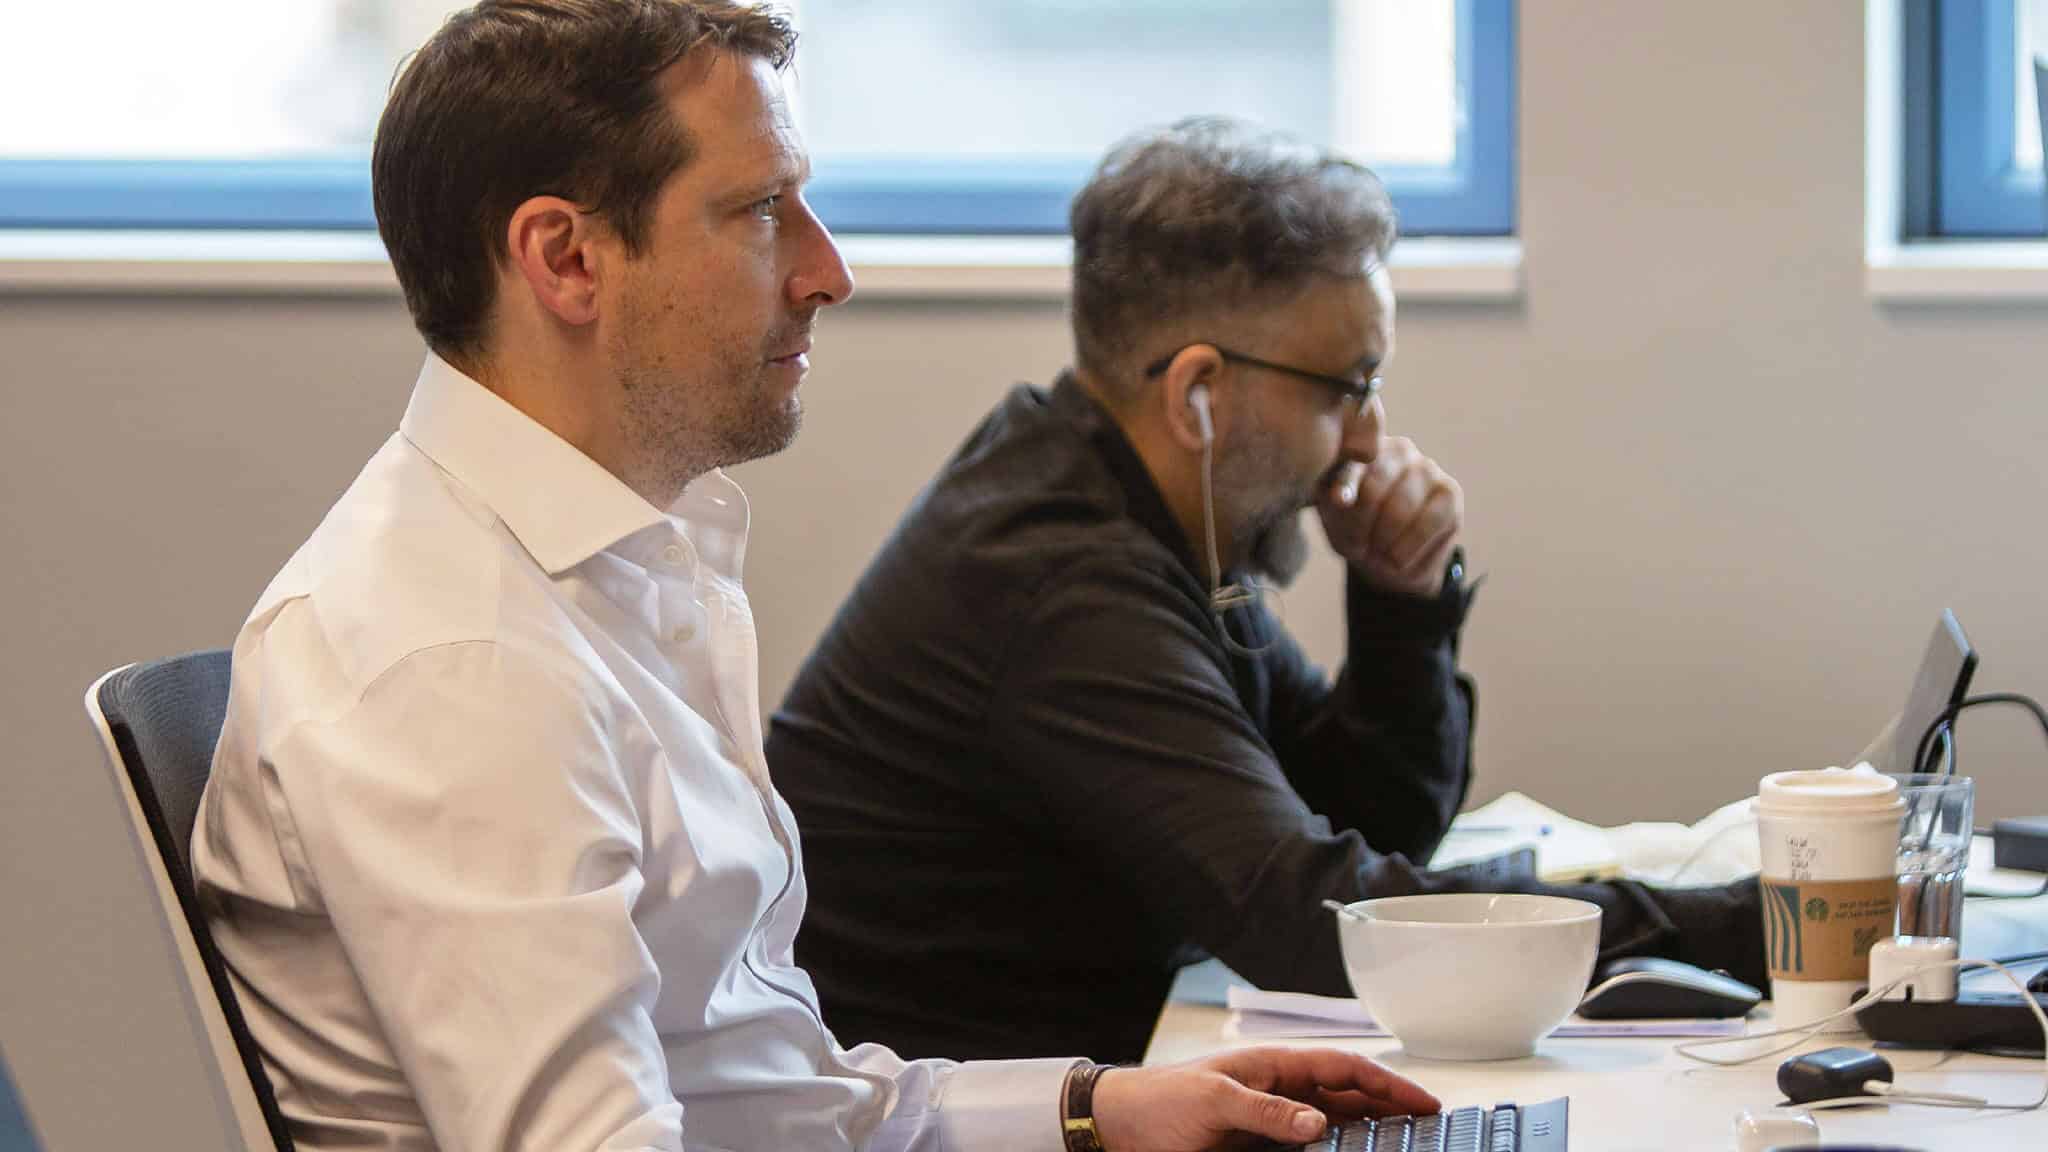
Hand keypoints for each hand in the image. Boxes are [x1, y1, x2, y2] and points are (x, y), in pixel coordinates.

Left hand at [1088, 1046, 1439, 1151]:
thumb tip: (1317, 1121)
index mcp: (1272, 1065)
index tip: (1422, 1100)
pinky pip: (1307, 1145)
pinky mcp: (1259, 1144)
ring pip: (1331, 1121)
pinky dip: (1333, 1149)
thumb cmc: (1159, 1100)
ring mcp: (1270, 1117)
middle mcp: (1277, 1089)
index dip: (1386, 1083)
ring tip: (1399, 1141)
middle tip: (1425, 1123)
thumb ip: (1268, 1112)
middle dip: (1387, 1105)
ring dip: (1364, 1129)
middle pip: (1346, 1094)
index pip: (1343, 1068)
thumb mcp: (1215, 1102)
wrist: (1120, 1125)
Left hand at [1316, 436, 1461, 599]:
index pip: (1351, 464)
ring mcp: (1427, 469)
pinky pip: (1428, 522)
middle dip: (1362, 527)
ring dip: (1383, 542)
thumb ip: (1333, 501)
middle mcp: (1399, 451)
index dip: (1346, 486)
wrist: (1388, 561)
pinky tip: (1397, 559)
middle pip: (1374, 489)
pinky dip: (1407, 548)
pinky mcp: (1450, 493)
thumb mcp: (1334, 517)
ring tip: (1377, 556)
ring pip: (1401, 508)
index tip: (1340, 502)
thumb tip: (1340, 497)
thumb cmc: (1356, 530)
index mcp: (1364, 449)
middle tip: (1358, 549)